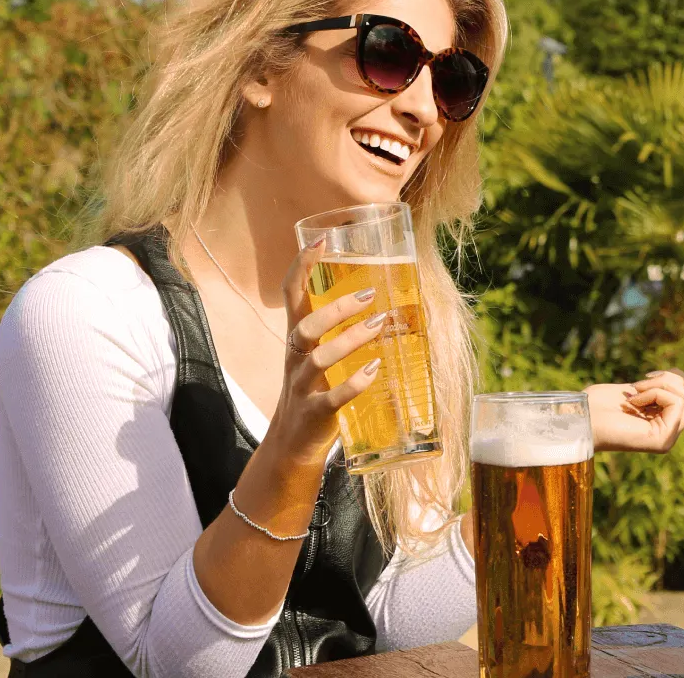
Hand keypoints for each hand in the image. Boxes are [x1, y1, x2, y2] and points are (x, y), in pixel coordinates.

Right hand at [264, 238, 385, 466]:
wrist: (292, 443)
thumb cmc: (314, 390)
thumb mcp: (321, 356)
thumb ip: (341, 331)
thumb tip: (393, 304)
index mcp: (297, 338)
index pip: (290, 295)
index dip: (301, 267)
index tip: (320, 240)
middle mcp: (295, 358)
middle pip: (305, 326)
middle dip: (335, 309)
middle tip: (369, 295)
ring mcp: (301, 387)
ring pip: (318, 359)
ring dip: (350, 340)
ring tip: (379, 327)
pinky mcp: (314, 413)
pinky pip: (332, 397)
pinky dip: (354, 383)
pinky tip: (374, 370)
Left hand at [585, 369, 683, 452]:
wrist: (581, 417)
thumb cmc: (599, 404)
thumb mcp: (638, 389)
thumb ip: (662, 389)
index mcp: (664, 421)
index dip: (674, 378)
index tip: (645, 378)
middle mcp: (670, 432)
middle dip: (671, 379)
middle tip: (641, 384)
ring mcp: (669, 438)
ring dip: (662, 385)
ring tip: (637, 392)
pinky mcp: (664, 440)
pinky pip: (676, 402)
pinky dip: (655, 392)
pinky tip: (634, 401)